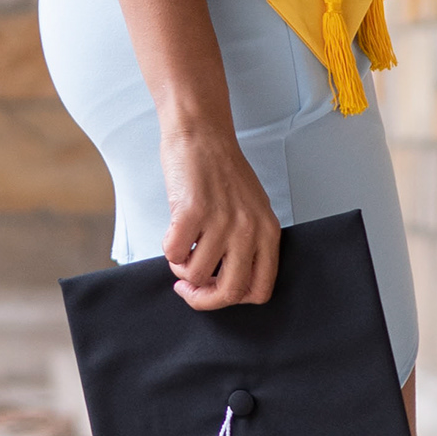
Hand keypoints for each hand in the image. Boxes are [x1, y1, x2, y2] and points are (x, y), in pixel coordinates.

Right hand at [158, 126, 280, 309]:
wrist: (202, 136)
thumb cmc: (223, 171)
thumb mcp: (252, 210)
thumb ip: (247, 245)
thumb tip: (223, 283)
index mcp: (268, 232)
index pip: (260, 290)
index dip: (233, 299)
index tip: (215, 291)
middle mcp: (248, 230)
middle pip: (229, 291)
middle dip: (202, 298)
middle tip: (187, 288)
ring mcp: (221, 221)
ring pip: (196, 274)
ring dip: (181, 267)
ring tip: (181, 247)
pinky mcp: (192, 212)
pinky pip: (174, 253)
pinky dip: (168, 250)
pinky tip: (172, 235)